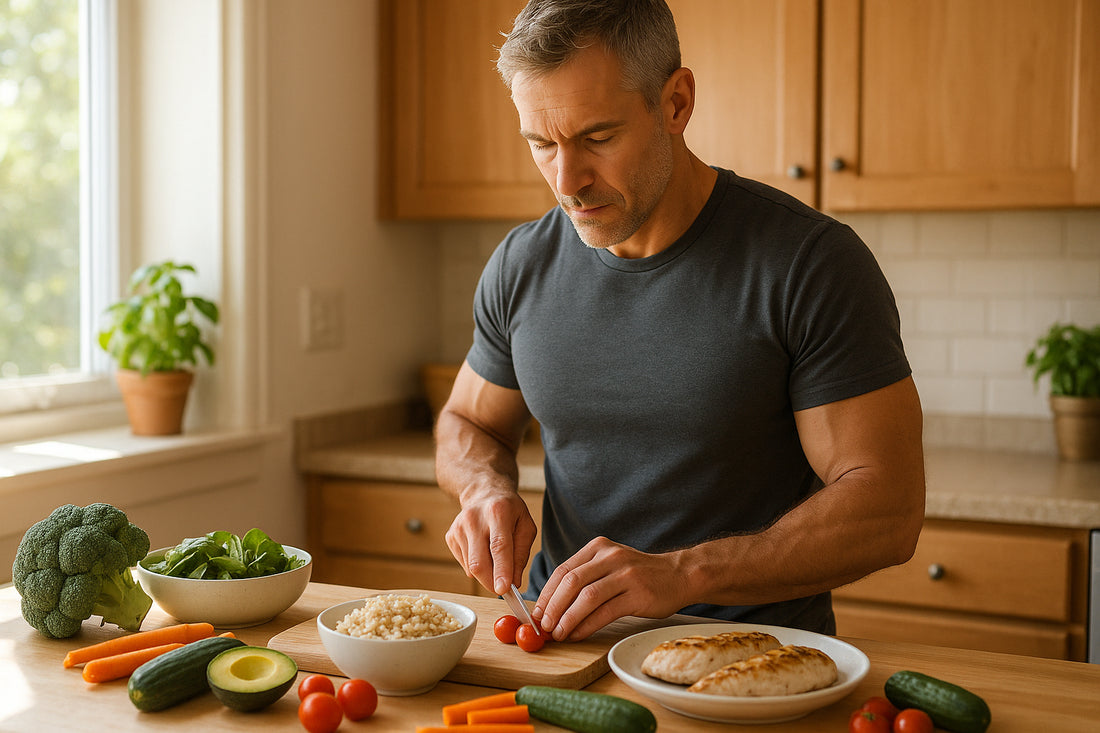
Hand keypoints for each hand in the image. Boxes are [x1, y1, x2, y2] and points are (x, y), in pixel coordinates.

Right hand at [445, 489, 537, 595]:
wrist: (484, 493)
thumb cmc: (510, 511)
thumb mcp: (526, 526)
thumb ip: (521, 554)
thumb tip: (514, 583)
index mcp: (498, 512)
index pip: (498, 546)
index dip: (501, 570)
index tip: (503, 590)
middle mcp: (474, 518)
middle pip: (479, 562)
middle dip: (491, 582)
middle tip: (503, 588)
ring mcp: (459, 527)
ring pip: (471, 567)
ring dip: (486, 574)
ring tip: (496, 559)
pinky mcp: (451, 536)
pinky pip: (464, 564)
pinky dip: (476, 566)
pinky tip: (483, 551)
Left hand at [533, 536, 690, 640]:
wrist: (678, 575)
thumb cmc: (639, 575)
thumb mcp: (610, 565)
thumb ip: (585, 578)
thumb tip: (552, 606)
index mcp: (598, 548)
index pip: (563, 570)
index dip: (546, 594)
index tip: (536, 613)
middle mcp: (610, 557)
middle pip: (571, 582)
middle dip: (552, 607)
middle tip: (543, 626)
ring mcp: (625, 575)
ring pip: (586, 597)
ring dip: (567, 619)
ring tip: (558, 634)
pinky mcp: (638, 594)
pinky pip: (605, 612)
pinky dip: (587, 625)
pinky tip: (578, 634)